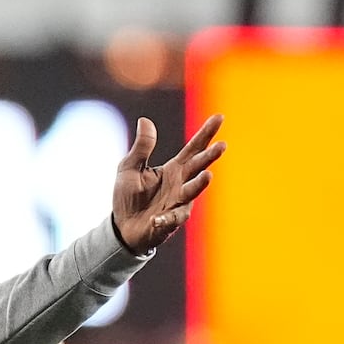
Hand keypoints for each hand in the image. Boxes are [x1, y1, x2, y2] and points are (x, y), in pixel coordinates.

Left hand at [112, 115, 225, 254]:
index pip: (193, 148)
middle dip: (209, 157)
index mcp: (174, 169)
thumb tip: (145, 120)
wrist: (122, 226)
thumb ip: (141, 147)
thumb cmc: (128, 195)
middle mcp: (181, 184)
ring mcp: (177, 203)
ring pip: (192, 192)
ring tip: (207, 176)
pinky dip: (166, 219)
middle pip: (198, 167)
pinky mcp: (168, 222)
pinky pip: (171, 219)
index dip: (206, 133)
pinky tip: (156, 219)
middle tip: (221, 146)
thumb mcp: (129, 167)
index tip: (219, 117)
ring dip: (199, 184)